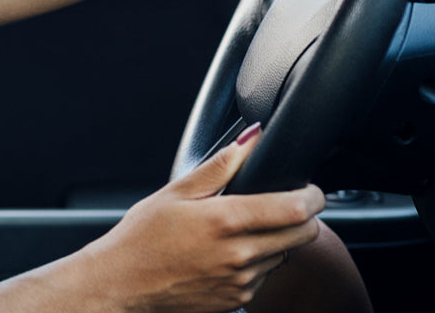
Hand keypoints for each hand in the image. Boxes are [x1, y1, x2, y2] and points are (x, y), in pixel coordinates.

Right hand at [80, 124, 322, 311]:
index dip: (312, 195)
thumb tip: (251, 138)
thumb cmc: (142, 236)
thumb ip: (220, 165)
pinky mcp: (239, 299)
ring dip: (279, 240)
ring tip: (245, 229)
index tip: (308, 188)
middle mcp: (240, 254)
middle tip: (285, 205)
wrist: (122, 283)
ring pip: (286, 255)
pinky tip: (230, 252)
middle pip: (305, 235)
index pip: (296, 209)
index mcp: (225, 220)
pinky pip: (266, 276)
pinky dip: (259, 261)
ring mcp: (242, 281)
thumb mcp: (175, 192)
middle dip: (304, 217)